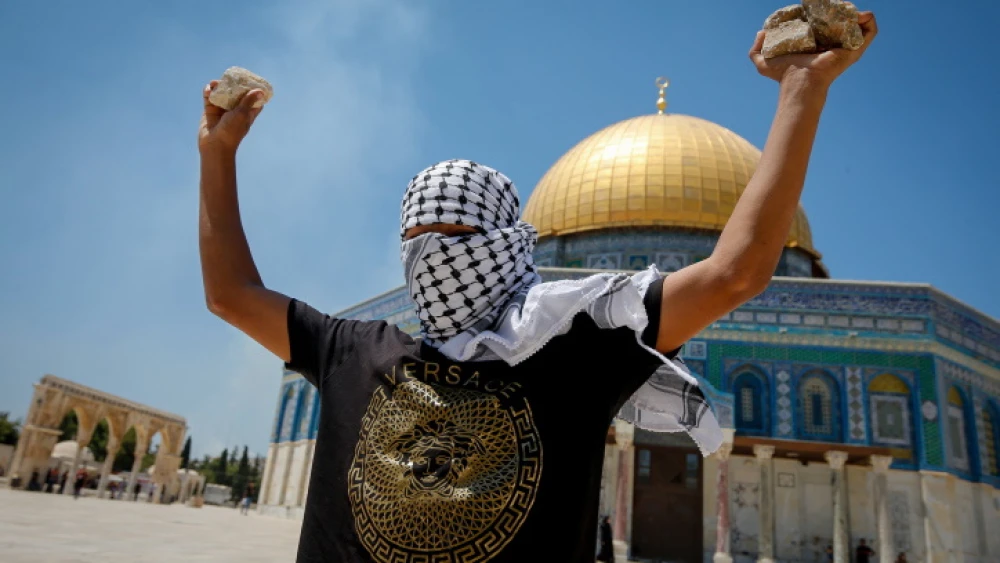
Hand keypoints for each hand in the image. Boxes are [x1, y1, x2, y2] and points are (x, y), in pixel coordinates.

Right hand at [198, 80, 264, 155]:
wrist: (214, 145)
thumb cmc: (232, 131)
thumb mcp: (242, 114)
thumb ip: (248, 101)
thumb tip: (260, 91)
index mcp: (247, 113)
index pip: (253, 100)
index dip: (254, 90)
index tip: (252, 80)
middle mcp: (235, 110)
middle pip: (236, 93)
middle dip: (233, 85)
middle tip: (231, 77)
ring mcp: (222, 110)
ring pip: (222, 94)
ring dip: (219, 86)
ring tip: (215, 83)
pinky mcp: (210, 111)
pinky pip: (209, 97)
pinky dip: (209, 92)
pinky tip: (208, 89)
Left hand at [750, 9, 877, 88]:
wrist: (799, 81)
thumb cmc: (783, 76)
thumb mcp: (762, 62)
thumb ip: (756, 49)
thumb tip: (762, 32)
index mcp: (818, 45)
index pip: (825, 24)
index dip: (824, 12)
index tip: (815, 5)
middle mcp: (833, 45)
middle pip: (842, 21)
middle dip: (839, 9)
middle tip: (830, 4)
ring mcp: (847, 47)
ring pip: (858, 22)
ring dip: (854, 11)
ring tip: (843, 7)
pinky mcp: (856, 49)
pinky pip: (870, 30)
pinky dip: (868, 19)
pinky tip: (857, 14)